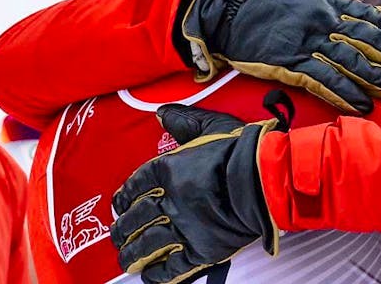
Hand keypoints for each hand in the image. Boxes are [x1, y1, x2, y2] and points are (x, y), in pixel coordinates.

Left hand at [110, 104, 278, 283]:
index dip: (125, 195)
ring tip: (127, 259)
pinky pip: (174, 266)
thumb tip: (162, 113)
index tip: (119, 203)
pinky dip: (160, 273)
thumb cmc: (241, 150)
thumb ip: (184, 120)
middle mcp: (170, 199)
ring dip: (133, 254)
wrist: (263, 179)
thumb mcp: (211, 125)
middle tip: (118, 235)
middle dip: (123, 228)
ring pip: (148, 244)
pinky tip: (151, 275)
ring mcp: (184, 226)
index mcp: (169, 168)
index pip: (137, 184)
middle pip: (136, 217)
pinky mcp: (201, 248)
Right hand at [181, 0, 380, 113]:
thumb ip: (337, 9)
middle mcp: (324, 20)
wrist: (228, 8)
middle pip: (369, 42)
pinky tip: (361, 104)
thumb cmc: (269, 3)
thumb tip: (370, 18)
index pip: (374, 19)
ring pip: (351, 62)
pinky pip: (323, 81)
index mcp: (330, 3)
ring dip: (377, 79)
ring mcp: (307, 41)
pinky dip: (344, 94)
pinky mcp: (289, 62)